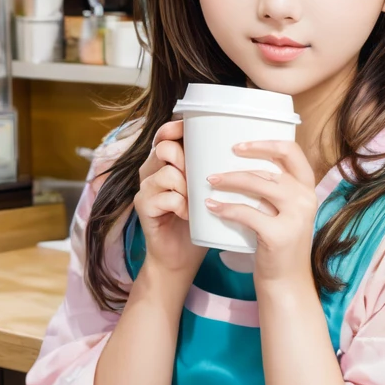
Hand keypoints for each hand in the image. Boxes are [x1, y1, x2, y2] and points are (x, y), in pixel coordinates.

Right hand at [134, 120, 206, 277]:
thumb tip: (241, 150)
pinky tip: (189, 215)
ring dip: (188, 186)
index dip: (177, 128)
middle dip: (187, 158)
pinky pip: (167, 197)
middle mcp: (151, 170)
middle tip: (202, 176)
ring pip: (168, 172)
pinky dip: (182, 206)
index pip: (165, 134)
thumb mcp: (207, 190)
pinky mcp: (143, 206)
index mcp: (165, 162)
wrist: (180, 256)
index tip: (193, 129)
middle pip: (165, 148)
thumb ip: (213, 169)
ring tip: (198, 201)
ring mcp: (146, 188)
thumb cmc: (198, 220)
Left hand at [205, 140, 317, 286]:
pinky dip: (226, 208)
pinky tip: (212, 207)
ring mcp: (295, 217)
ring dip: (229, 181)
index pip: (292, 151)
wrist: (286, 282)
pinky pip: (246, 213)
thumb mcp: (285, 211)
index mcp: (307, 188)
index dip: (265, 143)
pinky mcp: (279, 235)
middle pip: (268, 169)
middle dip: (237, 167)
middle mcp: (306, 198)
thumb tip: (237, 164)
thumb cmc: (279, 243)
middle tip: (213, 171)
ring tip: (209, 182)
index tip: (238, 146)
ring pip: (257, 185)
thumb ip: (273, 189)